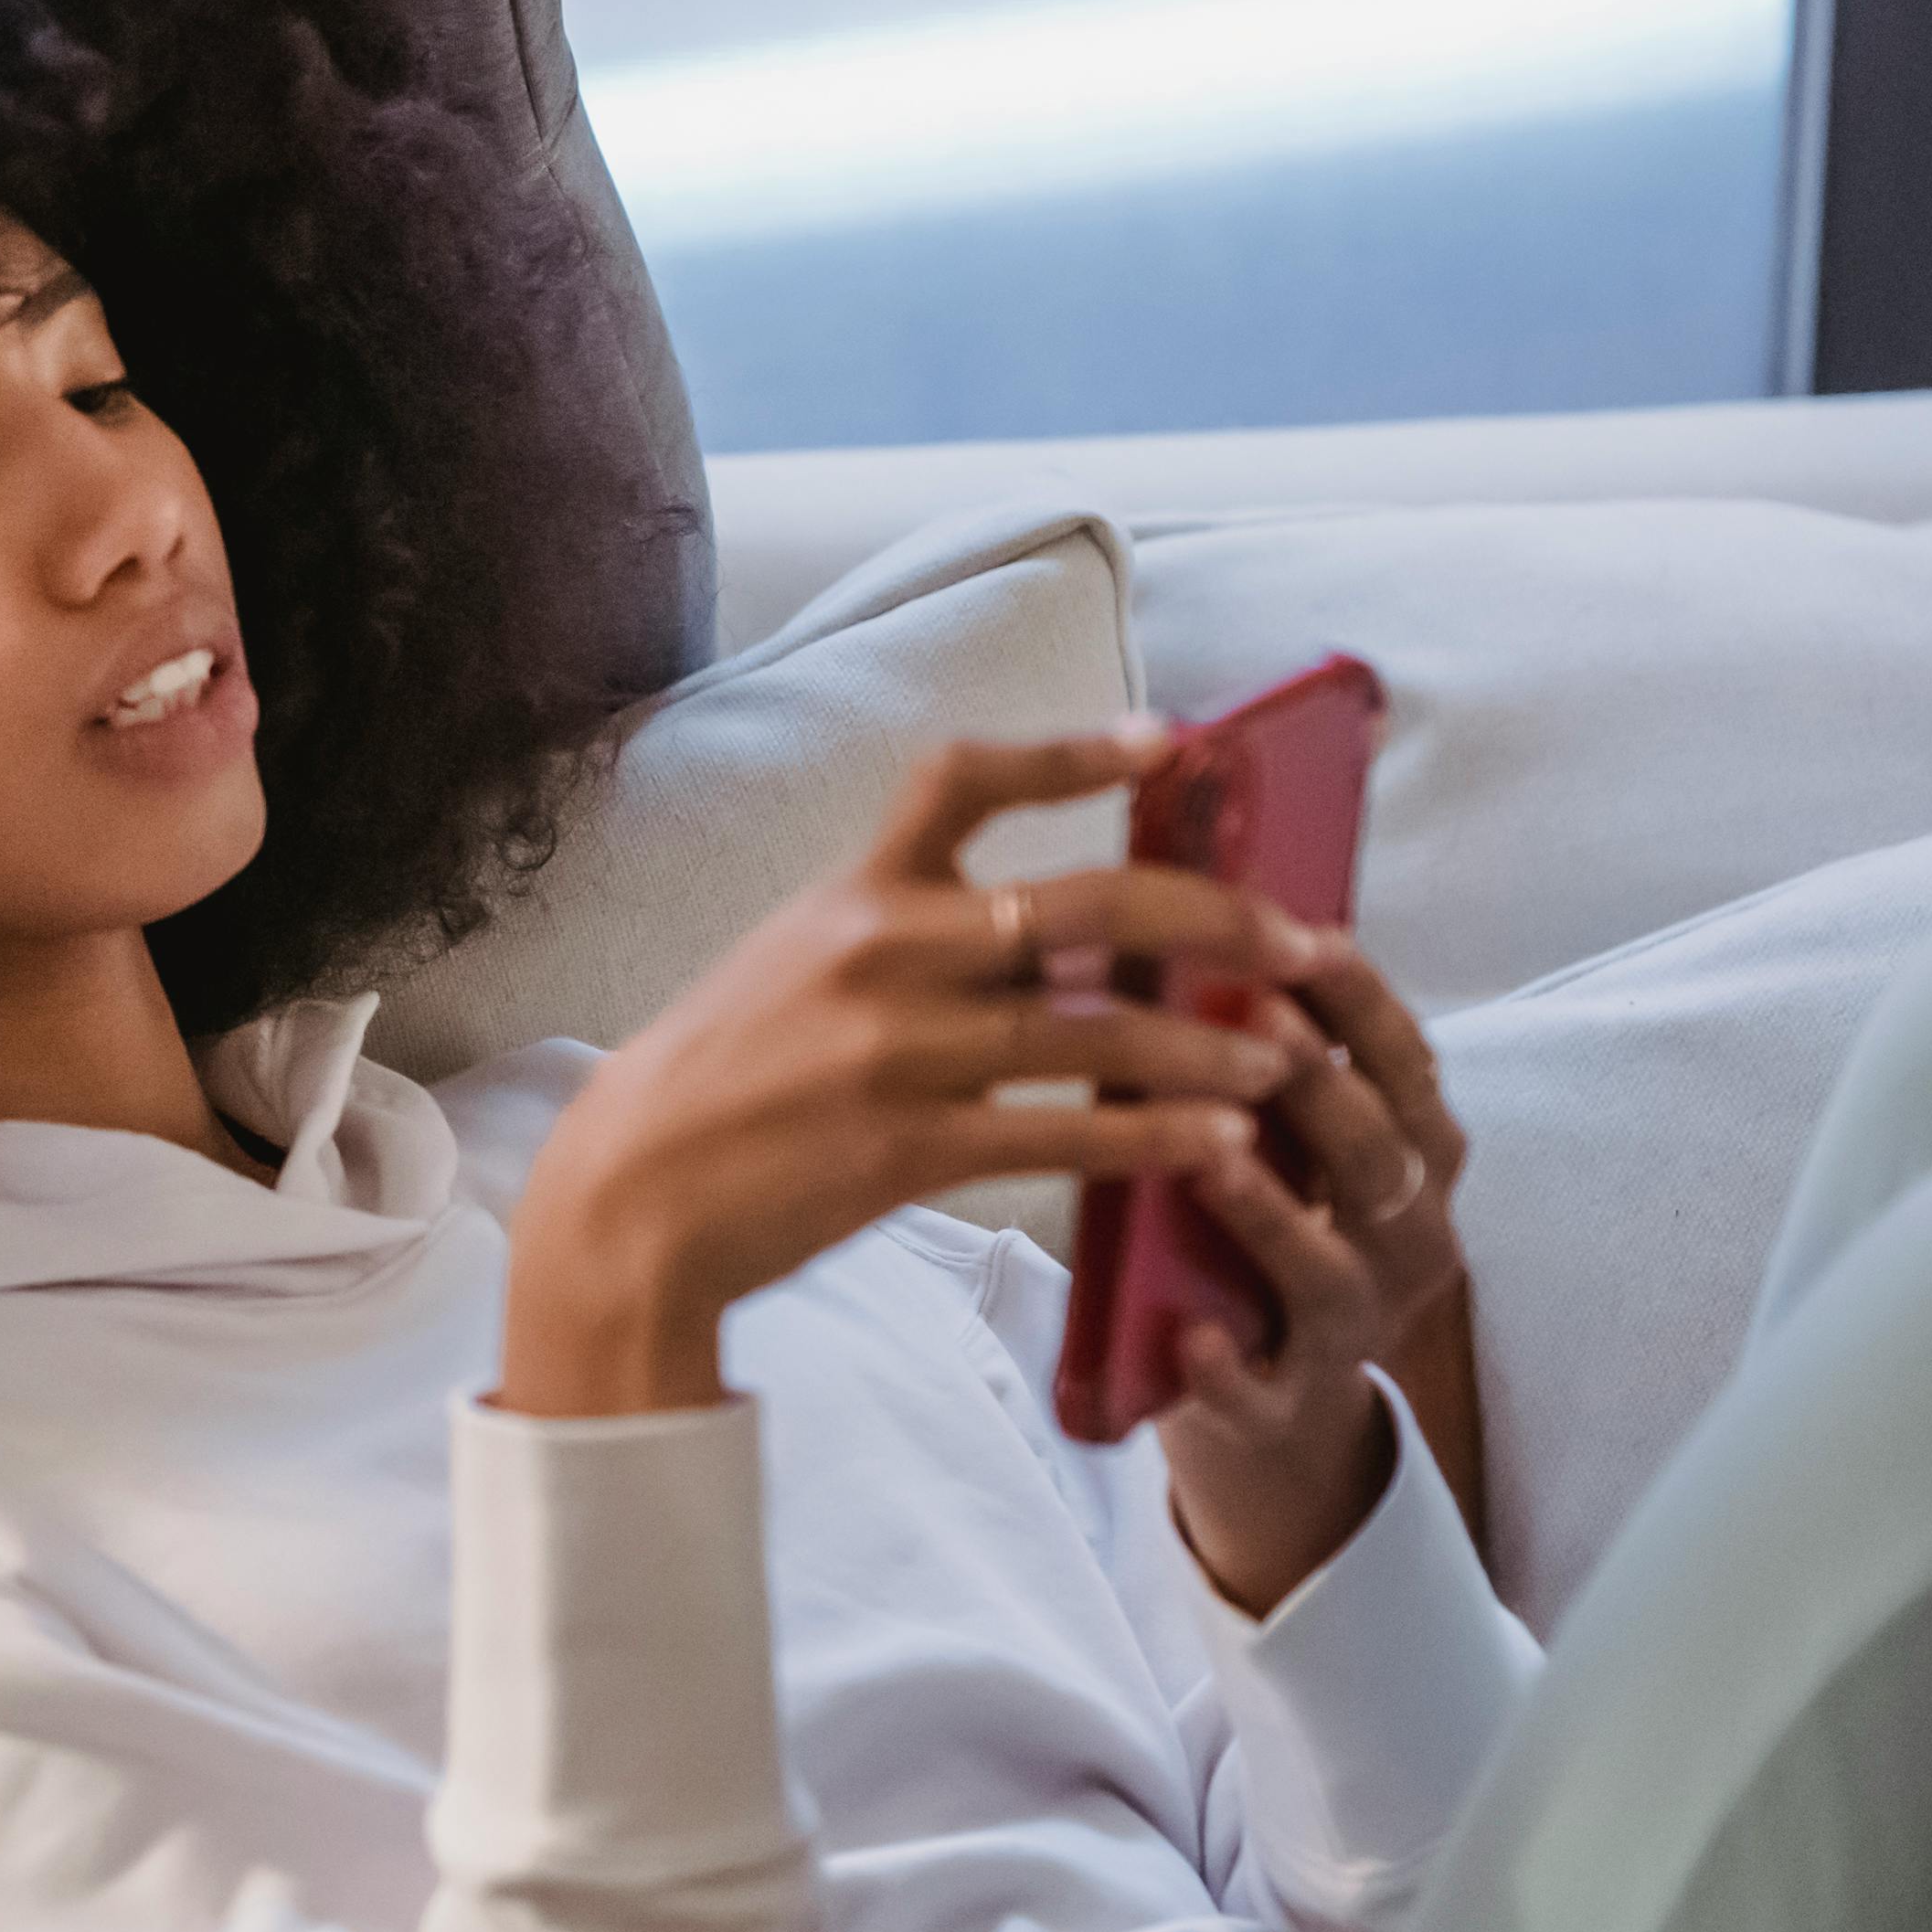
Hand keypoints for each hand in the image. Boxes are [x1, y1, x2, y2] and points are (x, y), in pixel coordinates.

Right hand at [497, 730, 1334, 1420]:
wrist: (630, 1192)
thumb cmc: (728, 1075)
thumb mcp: (798, 961)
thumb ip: (913, 934)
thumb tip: (1055, 932)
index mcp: (857, 893)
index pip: (967, 781)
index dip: (1075, 751)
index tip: (1170, 739)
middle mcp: (883, 953)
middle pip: (1085, 905)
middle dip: (1216, 917)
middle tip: (1301, 940)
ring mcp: (896, 1052)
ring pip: (1096, 1032)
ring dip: (1211, 1046)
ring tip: (1289, 1062)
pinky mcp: (905, 1149)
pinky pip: (1063, 1135)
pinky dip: (1155, 1138)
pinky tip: (1221, 1144)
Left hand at [1156, 946, 1473, 1614]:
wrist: (1277, 1403)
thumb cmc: (1274, 1232)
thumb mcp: (1298, 1144)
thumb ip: (1277, 1060)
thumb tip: (1214, 919)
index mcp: (1416, 1166)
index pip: (1409, 1071)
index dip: (1364, 1004)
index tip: (1309, 935)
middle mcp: (1406, 1245)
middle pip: (1379, 1161)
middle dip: (1322, 1085)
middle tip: (1251, 1013)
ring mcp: (1352, 1332)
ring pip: (1326, 1273)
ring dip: (1271, 1212)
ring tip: (1211, 1160)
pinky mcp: (1286, 1409)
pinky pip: (1261, 1395)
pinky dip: (1227, 1369)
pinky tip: (1189, 1338)